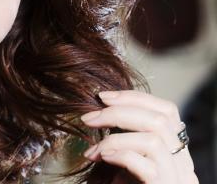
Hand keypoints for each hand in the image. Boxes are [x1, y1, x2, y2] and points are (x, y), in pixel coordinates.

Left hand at [80, 90, 196, 183]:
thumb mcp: (128, 166)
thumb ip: (125, 142)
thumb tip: (98, 115)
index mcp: (176, 153)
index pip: (167, 111)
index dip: (135, 97)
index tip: (103, 96)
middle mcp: (183, 164)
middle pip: (160, 119)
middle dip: (119, 110)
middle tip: (88, 117)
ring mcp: (177, 179)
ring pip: (154, 138)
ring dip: (115, 136)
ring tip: (93, 148)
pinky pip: (147, 166)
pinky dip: (120, 154)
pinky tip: (102, 157)